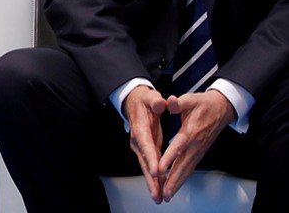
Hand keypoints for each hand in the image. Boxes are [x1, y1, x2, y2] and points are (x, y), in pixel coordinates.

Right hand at [124, 85, 167, 203]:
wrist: (134, 103)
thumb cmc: (144, 101)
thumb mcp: (150, 97)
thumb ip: (155, 101)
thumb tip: (161, 103)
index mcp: (140, 128)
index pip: (146, 145)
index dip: (151, 158)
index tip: (156, 171)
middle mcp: (138, 141)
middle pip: (144, 162)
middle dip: (151, 179)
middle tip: (157, 193)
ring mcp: (141, 147)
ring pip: (146, 167)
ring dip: (152, 183)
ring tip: (158, 197)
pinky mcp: (146, 150)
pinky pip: (150, 166)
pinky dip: (155, 178)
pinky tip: (160, 189)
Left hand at [160, 90, 234, 201]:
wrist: (221, 109)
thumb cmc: (203, 104)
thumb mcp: (190, 99)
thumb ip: (178, 103)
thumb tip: (170, 102)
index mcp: (191, 131)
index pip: (178, 147)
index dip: (169, 158)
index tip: (160, 169)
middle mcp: (195, 144)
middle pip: (183, 164)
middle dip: (173, 179)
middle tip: (164, 192)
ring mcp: (198, 150)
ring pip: (187, 169)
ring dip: (178, 183)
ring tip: (168, 194)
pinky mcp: (199, 153)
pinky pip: (190, 168)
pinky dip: (182, 178)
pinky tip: (176, 185)